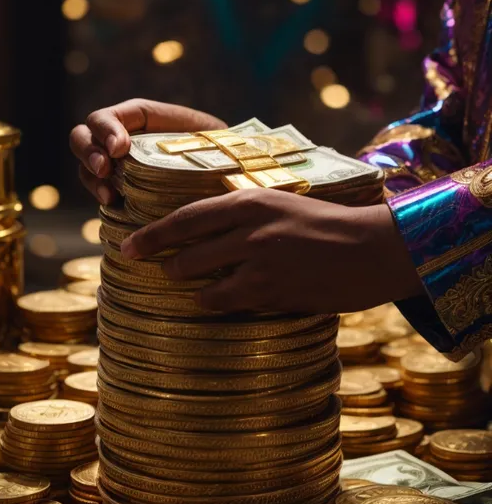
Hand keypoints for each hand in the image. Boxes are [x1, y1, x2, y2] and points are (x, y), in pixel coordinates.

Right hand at [70, 98, 225, 203]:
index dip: (107, 129)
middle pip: (83, 136)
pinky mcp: (117, 188)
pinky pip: (97, 189)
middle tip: (106, 169)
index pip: (109, 116)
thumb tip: (195, 152)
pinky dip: (100, 195)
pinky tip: (114, 204)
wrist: (224, 173)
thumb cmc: (219, 149)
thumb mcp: (211, 135)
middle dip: (90, 151)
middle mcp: (121, 137)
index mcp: (140, 117)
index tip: (120, 148)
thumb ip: (196, 138)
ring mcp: (115, 164)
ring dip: (92, 178)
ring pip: (85, 165)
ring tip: (110, 195)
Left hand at [120, 189, 422, 312]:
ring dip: (195, 289)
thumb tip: (211, 229)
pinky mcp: (273, 293)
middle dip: (168, 266)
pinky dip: (220, 304)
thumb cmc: (331, 223)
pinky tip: (224, 302)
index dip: (153, 234)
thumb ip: (247, 213)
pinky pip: (230, 303)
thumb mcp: (285, 204)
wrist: (374, 248)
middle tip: (159, 271)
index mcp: (252, 200)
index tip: (129, 246)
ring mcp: (261, 264)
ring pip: (204, 284)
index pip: (186, 217)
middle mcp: (250, 230)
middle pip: (187, 254)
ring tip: (196, 289)